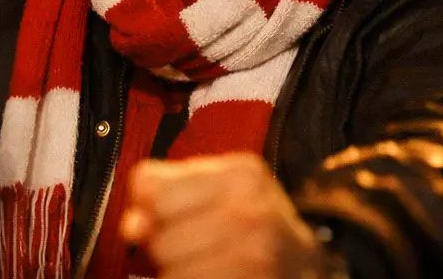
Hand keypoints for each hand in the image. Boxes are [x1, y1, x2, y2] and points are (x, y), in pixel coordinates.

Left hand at [121, 154, 333, 278]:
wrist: (311, 263)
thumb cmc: (259, 222)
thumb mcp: (225, 187)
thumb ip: (170, 191)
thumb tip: (131, 226)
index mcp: (239, 174)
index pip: (150, 186)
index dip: (153, 205)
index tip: (174, 213)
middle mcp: (248, 211)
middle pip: (158, 236)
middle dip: (168, 247)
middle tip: (200, 245)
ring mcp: (251, 254)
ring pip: (169, 271)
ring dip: (179, 273)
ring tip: (210, 264)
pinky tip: (214, 275)